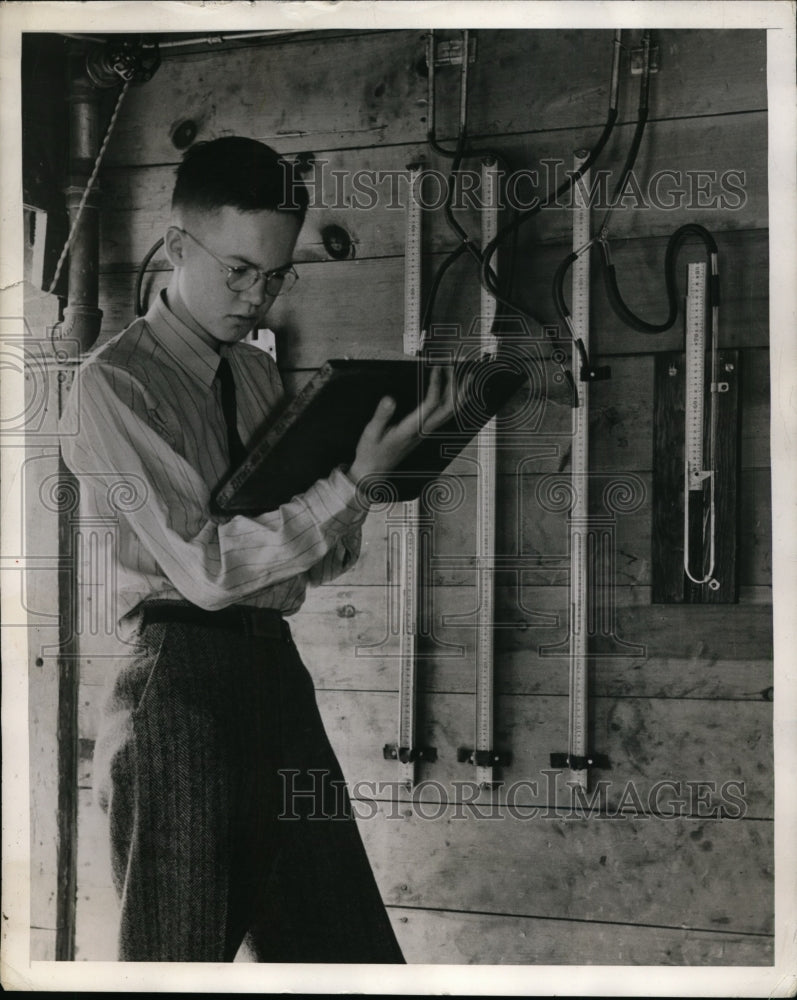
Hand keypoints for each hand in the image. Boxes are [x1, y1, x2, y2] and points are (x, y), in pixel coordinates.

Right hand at [348, 365, 455, 485]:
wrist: (373, 472)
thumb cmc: (372, 453)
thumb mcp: (371, 433)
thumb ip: (381, 416)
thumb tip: (389, 400)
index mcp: (410, 429)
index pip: (431, 404)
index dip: (436, 384)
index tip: (436, 368)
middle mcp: (422, 431)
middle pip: (448, 408)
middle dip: (454, 386)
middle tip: (455, 367)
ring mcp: (425, 433)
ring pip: (449, 414)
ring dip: (459, 395)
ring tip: (467, 378)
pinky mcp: (423, 433)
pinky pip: (443, 417)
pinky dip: (453, 403)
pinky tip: (455, 396)